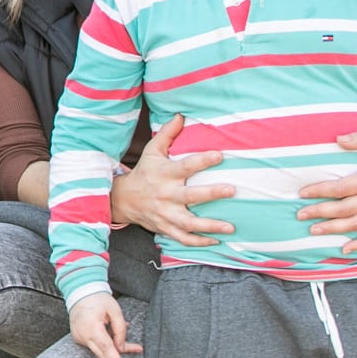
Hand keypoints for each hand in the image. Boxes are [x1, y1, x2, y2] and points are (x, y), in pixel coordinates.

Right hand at [68, 294, 140, 357]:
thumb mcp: (114, 311)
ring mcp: (79, 337)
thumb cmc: (98, 299)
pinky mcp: (79, 337)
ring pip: (99, 351)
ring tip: (130, 352)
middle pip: (101, 355)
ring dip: (113, 354)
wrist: (80, 292)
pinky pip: (94, 345)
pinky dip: (105, 344)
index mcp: (92, 327)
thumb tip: (121, 347)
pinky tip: (111, 334)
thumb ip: (120, 330)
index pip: (107, 348)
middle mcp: (83, 335)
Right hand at [109, 115, 235, 244]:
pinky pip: (183, 238)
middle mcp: (166, 195)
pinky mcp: (166, 228)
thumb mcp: (152, 151)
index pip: (185, 166)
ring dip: (210, 226)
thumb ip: (167, 134)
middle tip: (231, 190)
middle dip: (211, 194)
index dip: (202, 160)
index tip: (220, 155)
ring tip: (230, 227)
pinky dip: (199, 241)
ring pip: (189, 223)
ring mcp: (166, 214)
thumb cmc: (144, 172)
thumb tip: (181, 115)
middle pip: (190, 196)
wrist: (124, 199)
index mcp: (164, 174)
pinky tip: (216, 241)